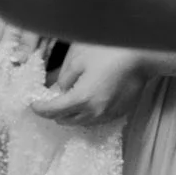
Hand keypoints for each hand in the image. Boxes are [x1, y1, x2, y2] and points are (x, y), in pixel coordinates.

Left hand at [29, 42, 154, 125]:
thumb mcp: (78, 59)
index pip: (53, 111)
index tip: (33, 104)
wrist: (142, 56)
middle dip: (54, 112)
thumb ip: (64, 78)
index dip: (39, 108)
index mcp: (81, 99)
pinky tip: (87, 99)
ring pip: (81, 122)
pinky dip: (87, 113)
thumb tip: (58, 89)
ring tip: (68, 99)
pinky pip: (96, 119)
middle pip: (65, 120)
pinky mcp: (119, 113)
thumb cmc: (109, 52)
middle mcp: (94, 112)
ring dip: (71, 114)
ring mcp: (108, 115)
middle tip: (49, 99)